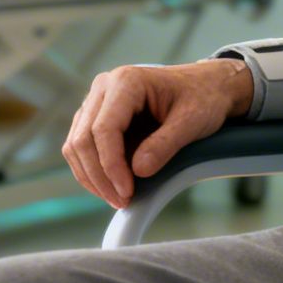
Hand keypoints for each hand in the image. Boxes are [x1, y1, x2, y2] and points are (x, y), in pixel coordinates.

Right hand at [61, 60, 251, 208]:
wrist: (207, 87)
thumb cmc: (202, 98)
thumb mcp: (192, 121)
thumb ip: (166, 144)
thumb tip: (137, 171)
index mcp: (126, 81)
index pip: (103, 129)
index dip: (111, 165)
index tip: (126, 191)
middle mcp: (104, 88)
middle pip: (83, 139)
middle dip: (99, 177)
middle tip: (122, 201)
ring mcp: (97, 102)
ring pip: (76, 146)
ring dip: (92, 177)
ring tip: (118, 198)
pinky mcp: (97, 117)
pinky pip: (82, 148)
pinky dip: (93, 171)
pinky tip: (113, 187)